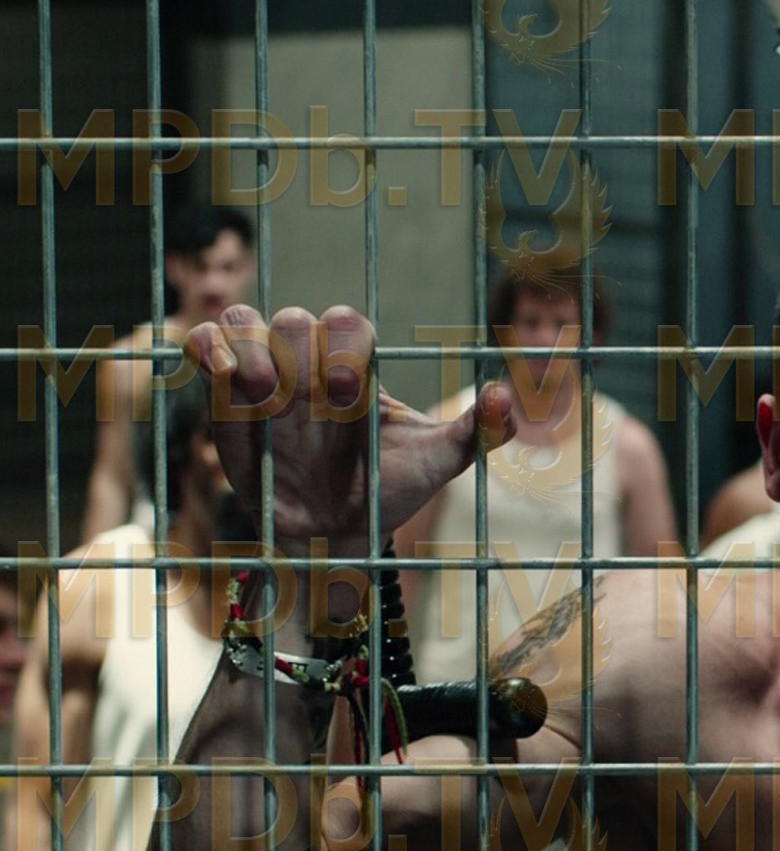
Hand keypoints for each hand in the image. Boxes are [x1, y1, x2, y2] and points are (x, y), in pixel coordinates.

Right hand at [187, 305, 515, 555]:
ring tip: (262, 391)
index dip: (347, 347)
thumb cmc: (390, 488)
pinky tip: (217, 370)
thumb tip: (503, 395)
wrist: (338, 532)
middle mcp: (310, 361)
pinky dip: (206, 345)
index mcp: (359, 364)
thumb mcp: (441, 461)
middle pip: (295, 318)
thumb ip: (479, 429)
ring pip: (245, 321)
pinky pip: (206, 345)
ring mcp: (263, 373)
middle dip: (301, 354)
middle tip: (311, 402)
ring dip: (250, 347)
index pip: (349, 324)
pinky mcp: (223, 396)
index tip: (352, 395)